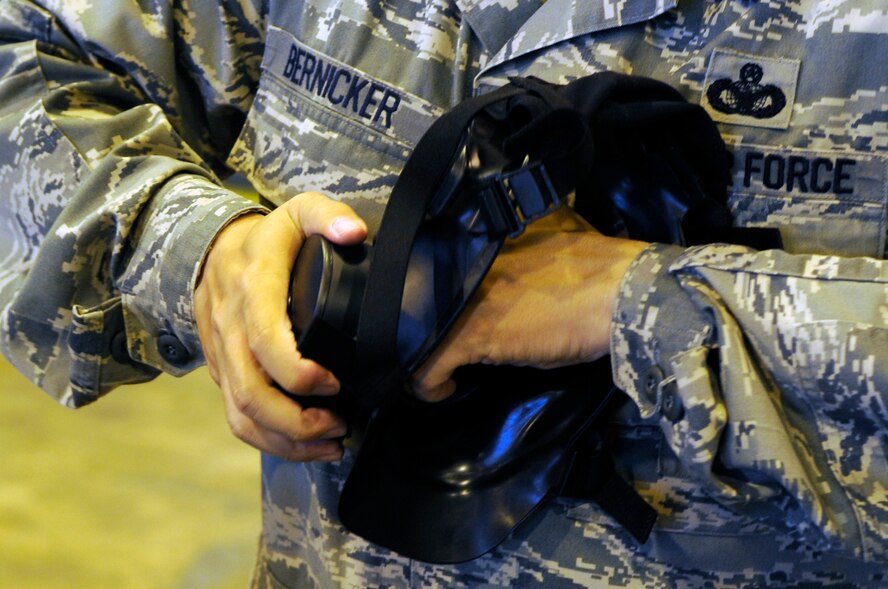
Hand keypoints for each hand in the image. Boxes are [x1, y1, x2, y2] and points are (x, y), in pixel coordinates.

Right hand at [194, 192, 367, 460]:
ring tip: (331, 445)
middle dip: (298, 423)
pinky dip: (270, 441)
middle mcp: (231, 328)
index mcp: (253, 290)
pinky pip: (238, 417)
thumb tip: (354, 232)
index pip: (266, 343)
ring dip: (286, 441)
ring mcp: (223, 355)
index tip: (336, 383)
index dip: (299, 374)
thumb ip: (327, 216)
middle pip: (252, 393)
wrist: (212, 249)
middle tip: (341, 427)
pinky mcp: (222, 372)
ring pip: (242, 414)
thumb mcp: (298, 211)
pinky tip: (306, 446)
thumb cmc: (267, 236)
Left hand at [411, 209, 647, 400]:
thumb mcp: (555, 229)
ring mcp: (465, 300)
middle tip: (439, 342)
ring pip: (414, 330)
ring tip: (436, 368)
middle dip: (423, 324)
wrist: (619, 294)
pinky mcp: (472, 335)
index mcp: (483, 237)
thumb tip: (536, 216)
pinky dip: (429, 384)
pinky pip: (428, 366)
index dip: (435, 292)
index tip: (447, 311)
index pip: (435, 262)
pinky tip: (444, 389)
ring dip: (421, 354)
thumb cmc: (596, 267)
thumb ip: (530, 226)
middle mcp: (465, 264)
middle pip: (416, 296)